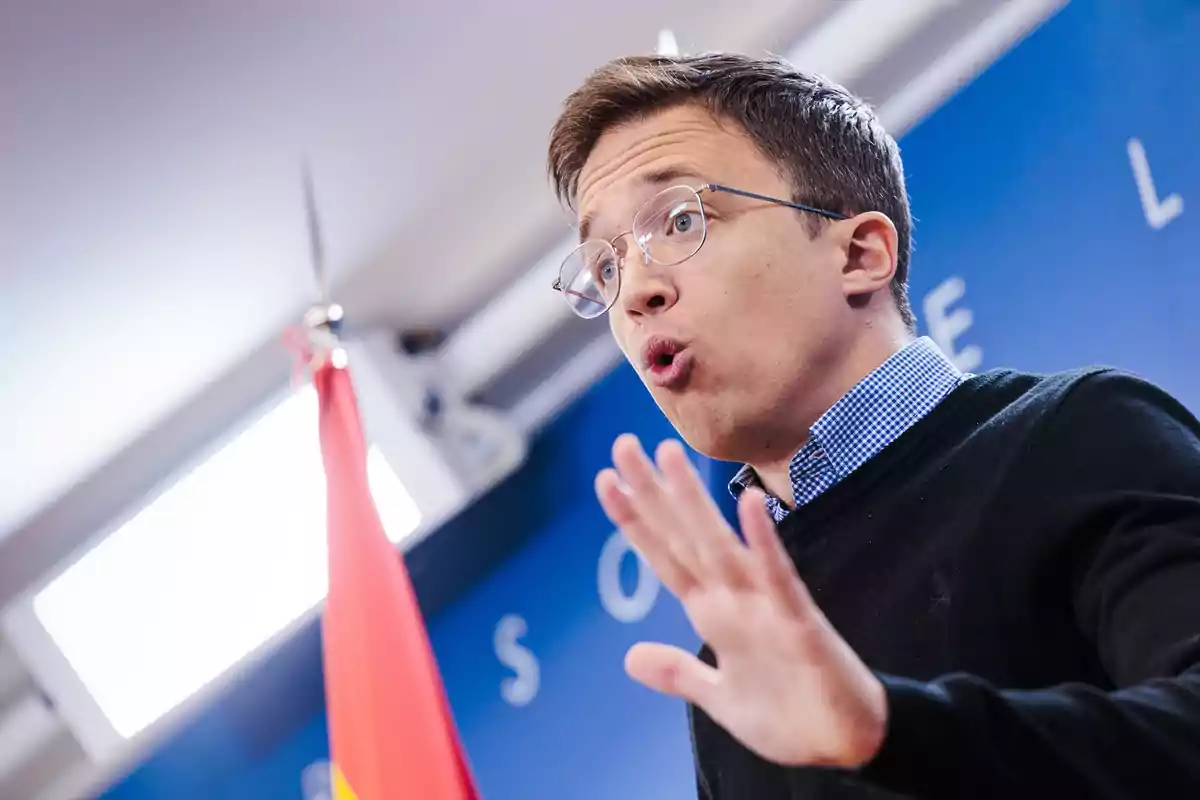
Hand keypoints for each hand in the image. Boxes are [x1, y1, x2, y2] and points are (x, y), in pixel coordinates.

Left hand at [595, 434, 887, 768]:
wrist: (848, 745)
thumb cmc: (791, 717)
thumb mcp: (720, 700)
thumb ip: (679, 673)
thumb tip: (630, 656)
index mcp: (715, 615)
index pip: (665, 558)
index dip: (635, 521)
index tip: (604, 482)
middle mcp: (735, 600)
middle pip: (684, 537)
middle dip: (653, 493)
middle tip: (623, 445)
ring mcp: (767, 606)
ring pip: (720, 544)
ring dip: (694, 501)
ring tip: (669, 455)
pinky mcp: (800, 622)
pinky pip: (779, 577)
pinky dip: (763, 542)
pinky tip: (750, 505)